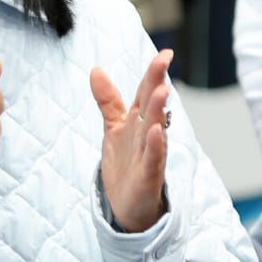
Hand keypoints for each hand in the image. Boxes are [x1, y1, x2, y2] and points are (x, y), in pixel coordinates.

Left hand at [92, 51, 172, 232]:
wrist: (128, 208)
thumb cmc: (126, 166)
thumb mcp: (114, 129)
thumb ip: (109, 101)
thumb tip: (96, 70)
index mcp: (139, 122)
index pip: (146, 92)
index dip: (153, 73)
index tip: (164, 53)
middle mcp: (147, 134)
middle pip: (152, 105)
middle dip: (157, 83)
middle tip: (163, 61)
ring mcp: (149, 155)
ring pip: (154, 128)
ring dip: (157, 110)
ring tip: (161, 91)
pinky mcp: (148, 176)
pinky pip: (153, 159)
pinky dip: (155, 145)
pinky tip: (155, 131)